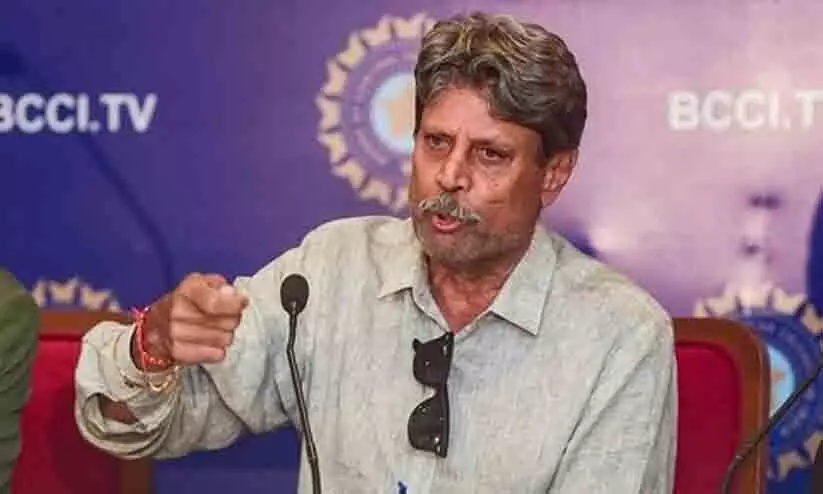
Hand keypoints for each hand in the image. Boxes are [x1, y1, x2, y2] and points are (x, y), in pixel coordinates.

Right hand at [133, 273, 248, 368]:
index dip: (234, 304)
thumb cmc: (186, 301)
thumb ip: (220, 286)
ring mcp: (177, 334)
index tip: (242, 302)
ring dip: (226, 334)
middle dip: (233, 318)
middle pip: (227, 322)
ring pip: (225, 339)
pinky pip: (217, 354)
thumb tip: (232, 294)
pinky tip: (209, 342)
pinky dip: (218, 349)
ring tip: (215, 329)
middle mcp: (178, 312)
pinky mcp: (180, 353)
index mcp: (187, 290)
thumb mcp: (202, 283)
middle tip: (224, 316)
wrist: (156, 326)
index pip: (216, 303)